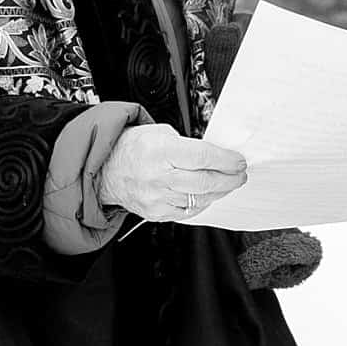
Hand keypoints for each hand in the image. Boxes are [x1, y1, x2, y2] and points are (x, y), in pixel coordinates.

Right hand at [95, 122, 246, 220]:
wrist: (106, 169)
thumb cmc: (134, 147)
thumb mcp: (161, 132)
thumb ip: (188, 144)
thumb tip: (216, 155)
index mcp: (161, 151)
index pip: (203, 156)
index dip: (227, 160)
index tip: (239, 161)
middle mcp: (158, 176)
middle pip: (205, 181)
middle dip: (230, 179)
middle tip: (240, 175)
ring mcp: (157, 198)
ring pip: (199, 199)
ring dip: (219, 192)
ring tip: (227, 184)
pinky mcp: (156, 213)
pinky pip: (187, 212)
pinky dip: (202, 203)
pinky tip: (208, 195)